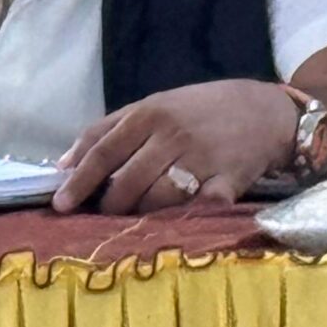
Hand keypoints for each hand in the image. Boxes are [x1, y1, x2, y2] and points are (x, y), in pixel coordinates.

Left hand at [50, 80, 301, 213]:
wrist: (266, 110)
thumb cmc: (202, 108)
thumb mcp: (154, 105)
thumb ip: (108, 130)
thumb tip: (63, 165)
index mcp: (150, 114)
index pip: (103, 152)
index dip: (79, 181)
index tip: (60, 204)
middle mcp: (173, 136)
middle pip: (126, 183)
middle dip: (110, 205)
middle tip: (106, 214)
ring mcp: (201, 160)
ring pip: (156, 200)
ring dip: (141, 214)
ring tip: (138, 217)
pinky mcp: (227, 182)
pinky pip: (196, 209)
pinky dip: (182, 219)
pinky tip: (175, 221)